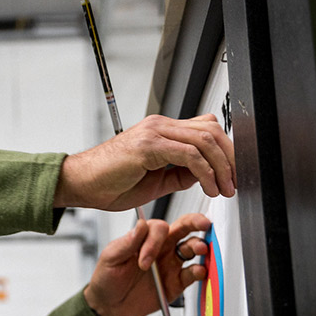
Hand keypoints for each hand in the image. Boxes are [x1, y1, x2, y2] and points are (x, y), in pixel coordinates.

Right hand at [55, 114, 235, 210]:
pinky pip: (189, 154)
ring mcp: (153, 133)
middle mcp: (159, 126)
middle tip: (234, 183)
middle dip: (230, 158)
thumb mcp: (155, 181)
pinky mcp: (148, 145)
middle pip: (211, 129)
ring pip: (204, 139)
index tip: (232, 174)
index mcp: (161, 131)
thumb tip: (203, 174)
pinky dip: (205, 172)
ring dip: (221, 167)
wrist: (81, 185)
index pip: (205, 128)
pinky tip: (207, 187)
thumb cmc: (109, 183)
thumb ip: (180, 174)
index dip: (225, 149)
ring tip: (223, 188)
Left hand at [83, 213, 211, 315]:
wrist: (109, 305)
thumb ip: (126, 243)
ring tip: (201, 249)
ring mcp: (171, 264)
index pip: (160, 228)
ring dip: (199, 246)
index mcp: (145, 238)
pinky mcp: (176, 283)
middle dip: (196, 222)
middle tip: (204, 224)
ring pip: (192, 249)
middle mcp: (161, 248)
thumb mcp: (110, 258)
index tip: (143, 262)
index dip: (155, 241)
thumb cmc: (107, 278)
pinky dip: (199, 271)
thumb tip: (141, 226)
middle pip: (184, 228)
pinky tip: (198, 271)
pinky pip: (192, 274)